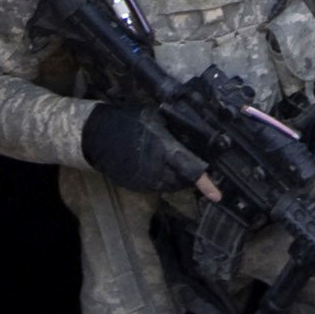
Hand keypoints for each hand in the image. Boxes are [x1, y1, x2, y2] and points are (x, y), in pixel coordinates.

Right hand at [82, 102, 205, 195]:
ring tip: (170, 161)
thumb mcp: (155, 118)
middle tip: (189, 160)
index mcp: (165, 150)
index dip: (205, 183)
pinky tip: (155, 165)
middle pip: (184, 180)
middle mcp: (158, 170)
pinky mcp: (137, 186)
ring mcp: (146, 181)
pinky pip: (157, 186)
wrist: (97, 135)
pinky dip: (162, 179)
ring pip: (171, 185)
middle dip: (190, 173)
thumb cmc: (127, 121)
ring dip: (176, 177)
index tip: (217, 195)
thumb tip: (191, 135)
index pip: (190, 169)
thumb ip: (173, 130)